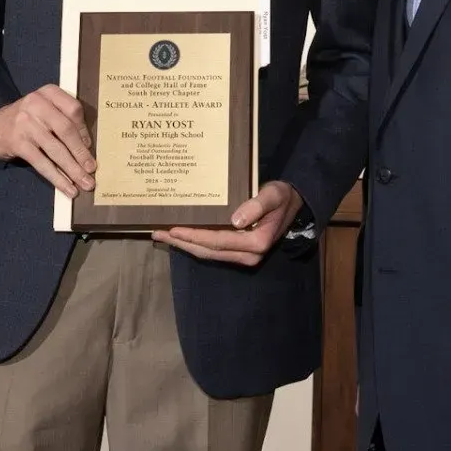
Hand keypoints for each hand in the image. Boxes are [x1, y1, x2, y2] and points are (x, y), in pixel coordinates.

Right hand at [0, 85, 94, 195]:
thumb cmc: (24, 119)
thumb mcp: (42, 108)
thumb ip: (62, 118)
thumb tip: (87, 147)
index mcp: (48, 93)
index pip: (73, 109)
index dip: (84, 130)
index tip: (90, 147)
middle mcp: (37, 104)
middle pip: (66, 130)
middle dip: (81, 153)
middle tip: (92, 170)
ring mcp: (26, 124)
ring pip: (56, 149)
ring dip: (73, 169)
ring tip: (85, 183)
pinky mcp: (18, 143)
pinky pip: (42, 163)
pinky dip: (57, 177)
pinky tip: (67, 188)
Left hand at [153, 180, 304, 267]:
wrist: (292, 203)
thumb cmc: (282, 196)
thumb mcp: (273, 195)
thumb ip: (257, 205)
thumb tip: (236, 220)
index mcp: (257, 243)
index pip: (218, 241)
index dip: (195, 236)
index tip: (174, 229)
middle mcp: (249, 255)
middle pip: (208, 251)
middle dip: (182, 243)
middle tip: (158, 234)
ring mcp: (244, 256)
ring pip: (208, 253)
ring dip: (185, 245)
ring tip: (163, 236)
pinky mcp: (239, 252)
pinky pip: (213, 250)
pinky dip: (195, 244)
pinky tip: (182, 237)